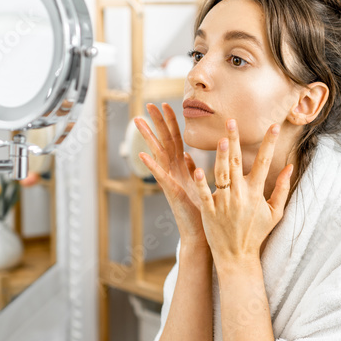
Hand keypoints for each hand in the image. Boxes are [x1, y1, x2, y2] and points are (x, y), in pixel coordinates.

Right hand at [134, 102, 207, 244]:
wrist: (201, 235)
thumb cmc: (202, 212)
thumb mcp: (199, 186)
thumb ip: (193, 170)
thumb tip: (190, 156)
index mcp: (182, 169)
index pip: (177, 140)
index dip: (172, 122)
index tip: (168, 104)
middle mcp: (173, 173)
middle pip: (165, 142)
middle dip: (157, 122)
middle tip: (149, 104)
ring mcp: (170, 182)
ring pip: (158, 154)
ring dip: (148, 137)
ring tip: (138, 120)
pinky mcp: (171, 193)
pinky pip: (160, 176)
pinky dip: (151, 166)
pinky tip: (142, 154)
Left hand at [190, 118, 293, 268]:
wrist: (237, 256)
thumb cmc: (257, 233)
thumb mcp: (275, 212)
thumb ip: (282, 188)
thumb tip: (290, 167)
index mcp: (256, 193)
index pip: (265, 163)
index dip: (269, 143)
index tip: (274, 126)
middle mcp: (240, 195)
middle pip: (238, 162)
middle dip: (236, 140)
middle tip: (232, 120)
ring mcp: (224, 203)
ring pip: (222, 174)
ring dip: (221, 155)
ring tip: (222, 138)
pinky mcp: (209, 211)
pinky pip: (204, 195)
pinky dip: (201, 183)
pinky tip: (197, 169)